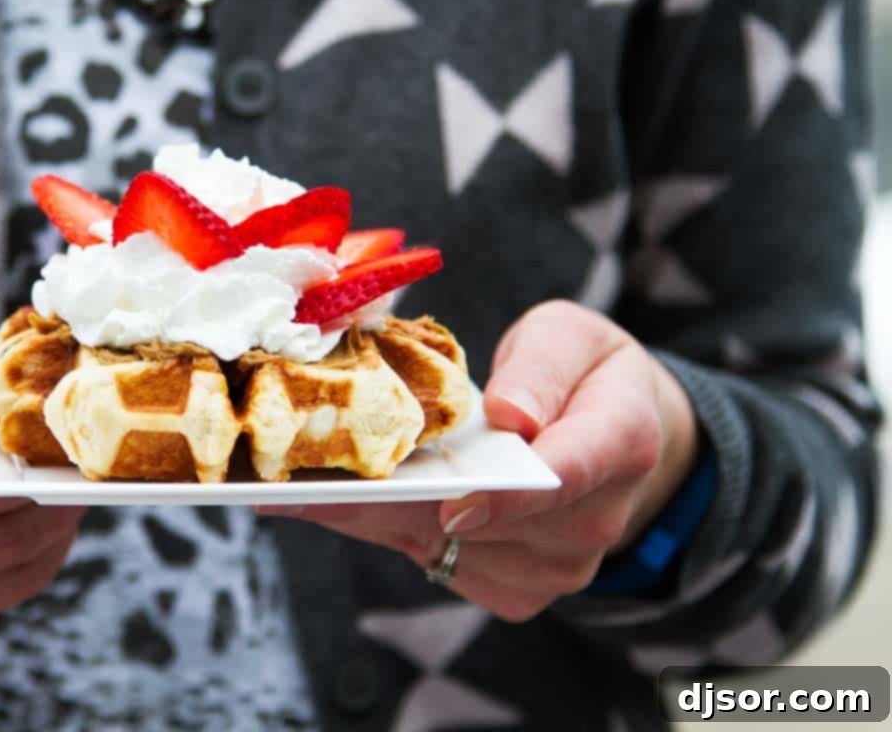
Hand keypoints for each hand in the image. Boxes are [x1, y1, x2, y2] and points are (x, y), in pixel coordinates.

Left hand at [259, 300, 697, 620]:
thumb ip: (541, 368)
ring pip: (446, 551)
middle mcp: (593, 523)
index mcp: (621, 442)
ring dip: (375, 518)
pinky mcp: (515, 590)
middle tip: (310, 480)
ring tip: (304, 484)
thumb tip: (511, 416)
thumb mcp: (569, 336)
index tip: (453, 503)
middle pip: (489, 524)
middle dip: (399, 500)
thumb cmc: (583, 374)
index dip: (508, 495)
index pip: (569, 473)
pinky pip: (435, 566)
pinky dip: (382, 532)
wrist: (614, 434)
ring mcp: (555, 568)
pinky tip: (337, 500)